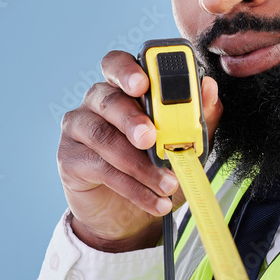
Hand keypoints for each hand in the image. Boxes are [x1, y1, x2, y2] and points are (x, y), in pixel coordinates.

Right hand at [57, 50, 222, 250]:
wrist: (133, 214)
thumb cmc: (159, 167)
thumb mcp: (188, 143)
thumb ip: (199, 115)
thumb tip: (209, 87)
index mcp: (126, 87)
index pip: (118, 65)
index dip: (128, 71)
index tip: (144, 84)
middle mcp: (98, 101)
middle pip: (108, 99)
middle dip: (132, 118)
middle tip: (150, 138)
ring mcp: (80, 128)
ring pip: (103, 137)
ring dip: (139, 164)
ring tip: (167, 184)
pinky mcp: (70, 159)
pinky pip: (101, 168)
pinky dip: (132, 187)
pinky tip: (154, 200)